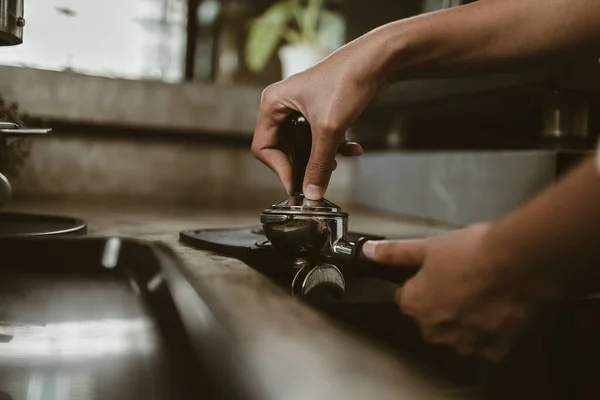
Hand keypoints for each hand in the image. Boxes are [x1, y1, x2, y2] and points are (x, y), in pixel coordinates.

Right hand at [251, 36, 388, 199]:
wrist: (378, 60)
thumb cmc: (347, 80)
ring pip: (305, 146)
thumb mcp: (329, 129)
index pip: (264, 148)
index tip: (297, 185)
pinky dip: (335, 147)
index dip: (280, 169)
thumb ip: (319, 165)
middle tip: (318, 180)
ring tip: (337, 164)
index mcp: (273, 103)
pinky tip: (353, 149)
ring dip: (322, 158)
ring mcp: (302, 108)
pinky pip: (320, 138)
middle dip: (304, 164)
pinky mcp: (321, 111)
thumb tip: (311, 193)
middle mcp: (283, 105)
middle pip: (284, 149)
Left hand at [362, 224, 559, 361]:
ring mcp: (464, 343)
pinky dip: (490, 332)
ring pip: (457, 334)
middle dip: (443, 303)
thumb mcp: (429, 246)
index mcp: (414, 305)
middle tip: (463, 279)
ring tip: (483, 293)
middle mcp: (434, 330)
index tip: (439, 272)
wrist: (519, 263)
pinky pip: (486, 345)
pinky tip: (498, 310)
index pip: (408, 297)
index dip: (422, 283)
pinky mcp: (494, 350)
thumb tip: (369, 251)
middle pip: (432, 318)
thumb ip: (396, 252)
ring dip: (465, 320)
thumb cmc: (471, 252)